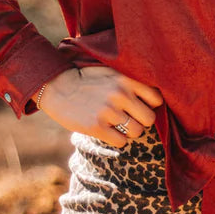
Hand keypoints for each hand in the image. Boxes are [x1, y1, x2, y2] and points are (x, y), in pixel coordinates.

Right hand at [36, 66, 162, 146]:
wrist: (57, 86)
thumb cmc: (88, 80)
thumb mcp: (111, 71)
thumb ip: (131, 81)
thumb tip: (155, 98)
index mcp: (126, 79)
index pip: (156, 99)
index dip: (149, 106)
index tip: (138, 106)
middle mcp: (120, 94)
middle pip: (149, 119)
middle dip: (140, 121)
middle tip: (128, 118)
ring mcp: (108, 111)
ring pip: (136, 132)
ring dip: (128, 132)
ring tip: (116, 124)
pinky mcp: (96, 127)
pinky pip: (121, 142)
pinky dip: (117, 140)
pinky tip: (107, 131)